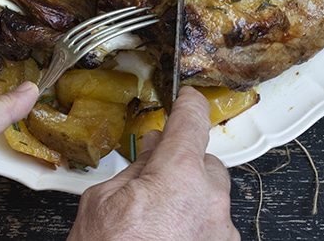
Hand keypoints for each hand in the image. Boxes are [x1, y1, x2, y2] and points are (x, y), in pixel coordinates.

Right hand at [67, 86, 238, 240]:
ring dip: (189, 198)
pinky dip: (194, 225)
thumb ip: (135, 168)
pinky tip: (167, 236)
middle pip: (205, 162)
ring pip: (211, 196)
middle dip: (182, 166)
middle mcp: (210, 202)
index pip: (192, 121)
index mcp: (180, 176)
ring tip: (154, 219)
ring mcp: (221, 232)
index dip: (188, 104)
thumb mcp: (102, 201)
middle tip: (151, 178)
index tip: (186, 98)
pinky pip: (212, 226)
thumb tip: (152, 149)